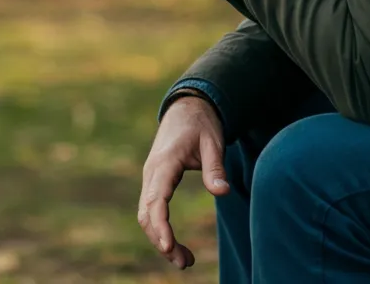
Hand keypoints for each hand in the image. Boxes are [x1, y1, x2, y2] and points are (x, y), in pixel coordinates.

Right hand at [139, 94, 228, 269]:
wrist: (187, 106)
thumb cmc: (201, 123)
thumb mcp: (213, 142)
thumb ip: (215, 167)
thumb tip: (223, 192)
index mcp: (165, 162)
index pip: (156, 199)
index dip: (160, 226)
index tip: (168, 247)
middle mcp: (152, 171)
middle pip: (146, 213)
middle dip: (161, 241)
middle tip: (185, 263)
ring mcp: (151, 175)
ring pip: (146, 214)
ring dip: (159, 238)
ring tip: (184, 259)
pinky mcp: (155, 179)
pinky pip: (151, 208)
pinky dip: (159, 227)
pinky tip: (174, 242)